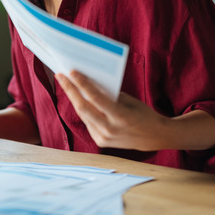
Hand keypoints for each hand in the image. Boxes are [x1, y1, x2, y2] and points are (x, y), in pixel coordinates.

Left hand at [56, 70, 171, 150]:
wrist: (154, 137)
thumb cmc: (143, 114)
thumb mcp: (129, 101)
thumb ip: (109, 95)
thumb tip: (89, 85)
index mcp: (120, 117)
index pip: (95, 98)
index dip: (82, 84)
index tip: (72, 72)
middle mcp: (109, 129)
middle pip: (83, 108)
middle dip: (70, 90)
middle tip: (60, 76)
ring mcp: (104, 138)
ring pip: (83, 115)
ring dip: (74, 99)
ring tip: (67, 84)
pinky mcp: (100, 142)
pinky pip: (88, 122)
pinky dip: (83, 110)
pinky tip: (78, 99)